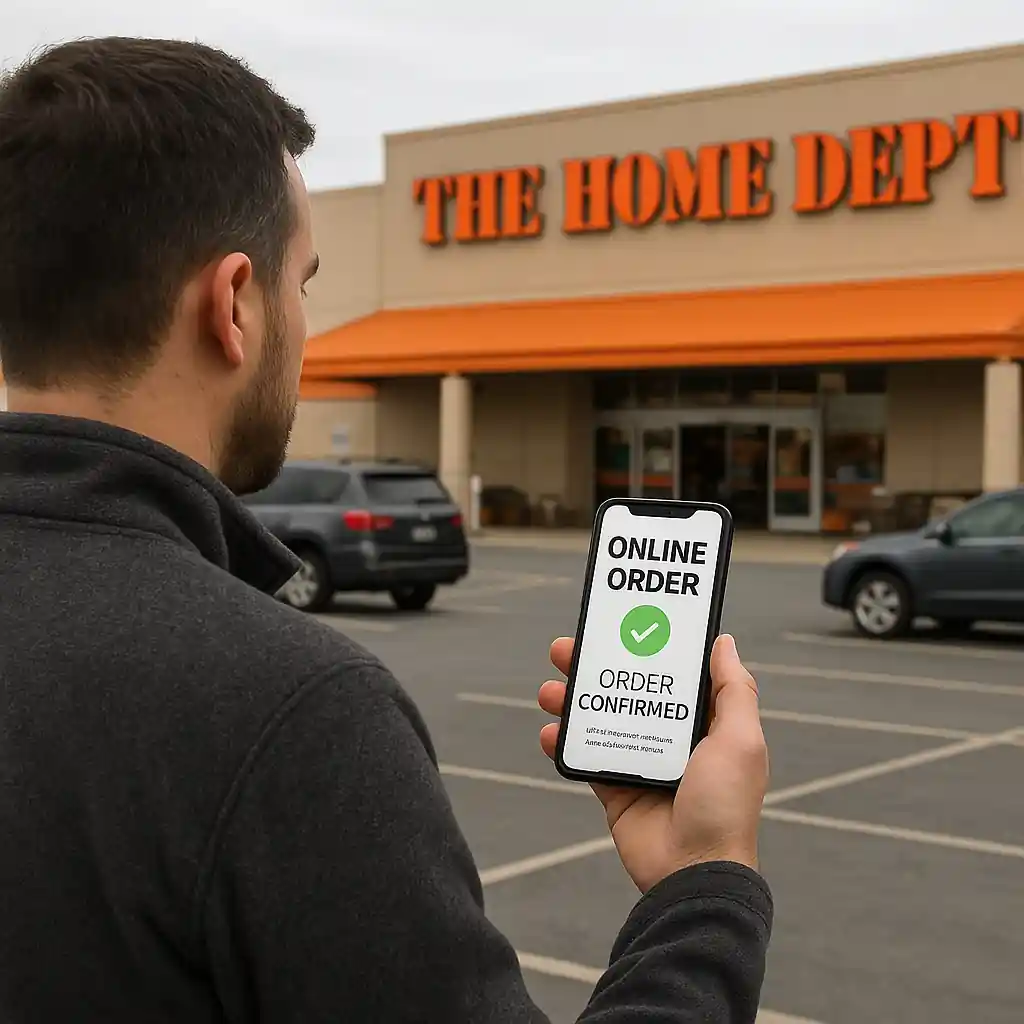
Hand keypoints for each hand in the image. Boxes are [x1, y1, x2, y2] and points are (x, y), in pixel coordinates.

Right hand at [538, 634, 767, 893]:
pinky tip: (550, 733)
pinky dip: (563, 743)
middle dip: (594, 668)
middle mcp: (671, 738)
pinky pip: (585, 758)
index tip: (620, 624)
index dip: (646, 649)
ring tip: (549, 691)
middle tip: (565, 650)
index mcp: (704, 724)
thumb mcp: (741, 740)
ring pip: (600, 719)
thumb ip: (733, 690)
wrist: (693, 872)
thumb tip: (723, 641)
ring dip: (571, 701)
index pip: (670, 675)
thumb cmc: (726, 807)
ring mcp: (641, 763)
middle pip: (626, 691)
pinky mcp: (616, 789)